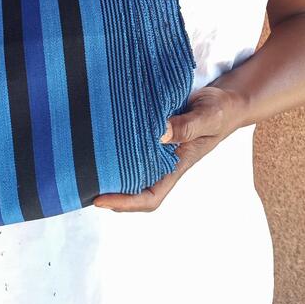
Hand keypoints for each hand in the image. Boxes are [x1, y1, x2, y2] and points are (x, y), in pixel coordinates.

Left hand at [92, 85, 246, 212]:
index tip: (99, 200)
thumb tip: (158, 133)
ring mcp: (156, 148)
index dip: (124, 203)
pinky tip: (97, 134)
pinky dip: (114, 144)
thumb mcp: (207, 116)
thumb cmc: (220, 111)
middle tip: (77, 178)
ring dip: (107, 166)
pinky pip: (129, 144)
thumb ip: (186, 126)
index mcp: (177, 166)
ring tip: (79, 160)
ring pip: (127, 166)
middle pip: (132, 187)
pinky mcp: (151, 131)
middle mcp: (163, 161)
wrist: (227, 100)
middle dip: (106, 189)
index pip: (149, 196)